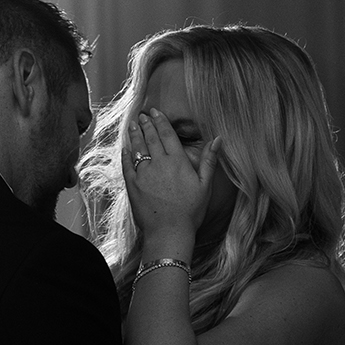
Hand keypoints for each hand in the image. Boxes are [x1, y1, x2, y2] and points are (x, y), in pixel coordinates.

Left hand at [124, 108, 220, 252]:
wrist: (169, 233)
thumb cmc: (190, 212)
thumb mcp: (205, 186)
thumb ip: (209, 160)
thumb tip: (218, 139)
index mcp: (177, 162)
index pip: (167, 134)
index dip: (160, 121)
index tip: (155, 112)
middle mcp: (159, 164)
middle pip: (151, 138)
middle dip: (146, 124)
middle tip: (142, 116)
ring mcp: (143, 174)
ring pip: (138, 149)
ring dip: (135, 135)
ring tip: (133, 125)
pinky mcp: (133, 186)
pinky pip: (127, 166)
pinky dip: (126, 155)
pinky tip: (125, 148)